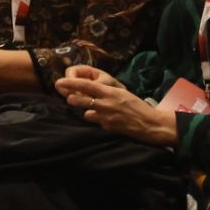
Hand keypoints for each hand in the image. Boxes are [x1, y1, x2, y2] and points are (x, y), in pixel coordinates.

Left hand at [57, 67, 177, 145]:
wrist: (150, 124)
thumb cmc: (137, 106)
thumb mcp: (122, 93)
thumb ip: (106, 92)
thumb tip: (91, 89)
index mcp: (109, 91)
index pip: (85, 85)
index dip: (71, 83)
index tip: (59, 82)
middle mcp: (106, 103)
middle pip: (80, 99)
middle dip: (71, 98)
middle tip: (68, 97)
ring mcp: (106, 117)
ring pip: (86, 113)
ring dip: (87, 111)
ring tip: (94, 109)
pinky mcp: (108, 128)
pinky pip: (96, 123)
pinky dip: (97, 120)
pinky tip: (105, 120)